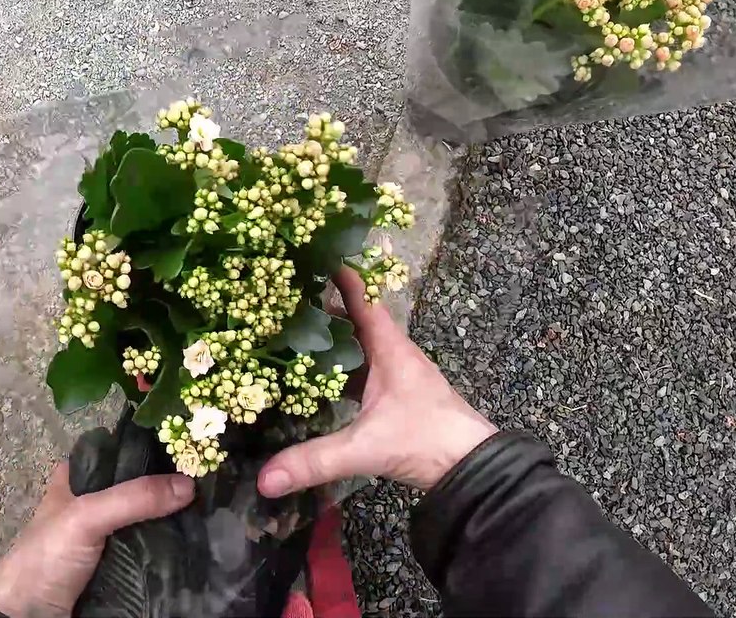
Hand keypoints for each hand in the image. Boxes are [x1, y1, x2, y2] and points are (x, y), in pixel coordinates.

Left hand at [0, 464, 193, 617]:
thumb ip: (133, 497)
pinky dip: (168, 548)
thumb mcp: (86, 516)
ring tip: (209, 512)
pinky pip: (149, 551)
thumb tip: (189, 485)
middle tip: (208, 484)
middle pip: (138, 488)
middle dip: (169, 488)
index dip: (151, 451)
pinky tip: (193, 542)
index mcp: (77, 480)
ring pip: (147, 521)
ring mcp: (106, 538)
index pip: (119, 453)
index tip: (190, 450)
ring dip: (172, 520)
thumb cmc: (46, 557)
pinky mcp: (117, 567)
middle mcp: (93, 504)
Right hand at [258, 268, 497, 496]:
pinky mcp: (395, 398)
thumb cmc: (426, 441)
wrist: (472, 468)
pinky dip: (337, 370)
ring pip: (356, 348)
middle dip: (320, 309)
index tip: (308, 254)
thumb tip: (263, 479)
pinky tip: (314, 380)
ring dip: (328, 341)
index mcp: (389, 348)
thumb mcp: (365, 448)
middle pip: (353, 320)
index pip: (361, 297)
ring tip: (287, 336)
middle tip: (280, 301)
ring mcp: (395, 376)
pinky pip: (360, 373)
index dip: (337, 274)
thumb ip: (314, 461)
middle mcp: (393, 354)